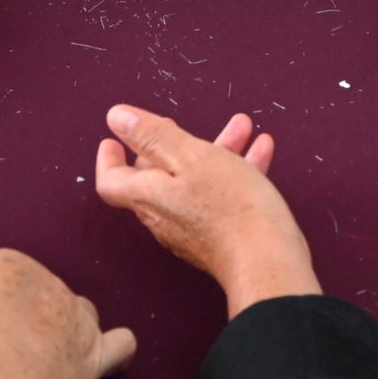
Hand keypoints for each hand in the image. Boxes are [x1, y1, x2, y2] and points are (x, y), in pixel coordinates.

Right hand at [0, 249, 133, 378]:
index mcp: (4, 263)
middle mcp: (48, 280)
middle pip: (41, 294)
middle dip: (27, 320)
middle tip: (3, 358)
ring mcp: (78, 316)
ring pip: (80, 314)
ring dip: (68, 332)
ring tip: (46, 364)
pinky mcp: (97, 353)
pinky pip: (121, 344)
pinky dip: (114, 354)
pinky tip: (103, 365)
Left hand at [95, 106, 319, 318]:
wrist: (268, 261)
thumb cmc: (230, 206)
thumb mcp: (191, 156)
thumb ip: (153, 136)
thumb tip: (116, 117)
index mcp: (149, 196)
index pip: (112, 181)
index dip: (109, 159)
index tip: (112, 141)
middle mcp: (165, 217)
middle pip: (158, 176)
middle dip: (173, 143)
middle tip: (179, 123)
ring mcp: (193, 230)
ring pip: (196, 182)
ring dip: (215, 151)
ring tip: (242, 126)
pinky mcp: (220, 237)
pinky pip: (220, 197)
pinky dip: (235, 171)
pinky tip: (261, 150)